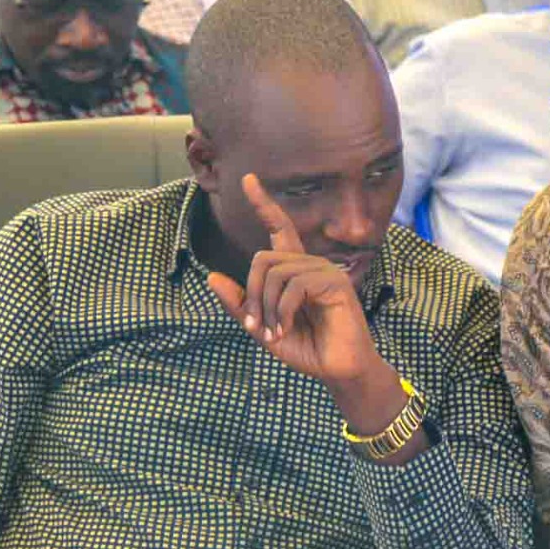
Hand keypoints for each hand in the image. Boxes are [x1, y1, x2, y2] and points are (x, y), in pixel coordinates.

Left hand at [208, 174, 381, 384]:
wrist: (337, 370)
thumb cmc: (307, 347)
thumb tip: (212, 277)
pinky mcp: (336, 283)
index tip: (247, 179)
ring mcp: (325, 270)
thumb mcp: (263, 327)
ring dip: (268, 308)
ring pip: (276, 273)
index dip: (263, 203)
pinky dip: (284, 311)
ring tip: (276, 331)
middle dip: (253, 294)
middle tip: (258, 326)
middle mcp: (310, 263)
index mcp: (294, 269)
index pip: (279, 228)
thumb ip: (240, 304)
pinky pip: (295, 286)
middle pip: (263, 259)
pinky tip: (287, 328)